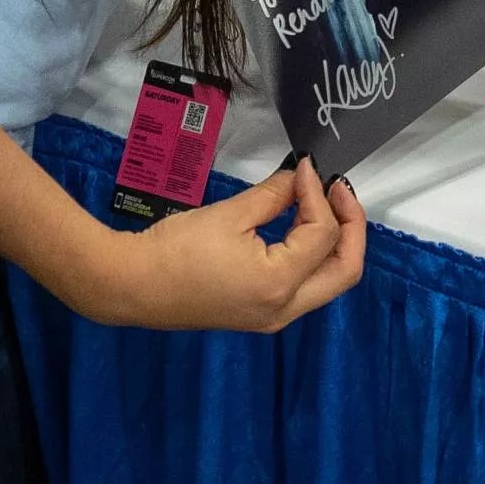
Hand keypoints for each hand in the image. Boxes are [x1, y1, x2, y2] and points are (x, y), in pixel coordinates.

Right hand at [92, 160, 366, 330]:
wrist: (133, 286)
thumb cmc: (176, 250)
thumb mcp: (228, 215)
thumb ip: (273, 196)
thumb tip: (300, 178)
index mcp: (278, 284)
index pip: (322, 234)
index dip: (319, 194)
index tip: (304, 166)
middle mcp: (285, 309)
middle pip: (345, 270)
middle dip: (351, 226)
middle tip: (337, 189)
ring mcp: (275, 316)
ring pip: (329, 281)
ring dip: (334, 242)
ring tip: (322, 202)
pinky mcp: (262, 313)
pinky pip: (306, 285)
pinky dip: (313, 255)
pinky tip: (300, 224)